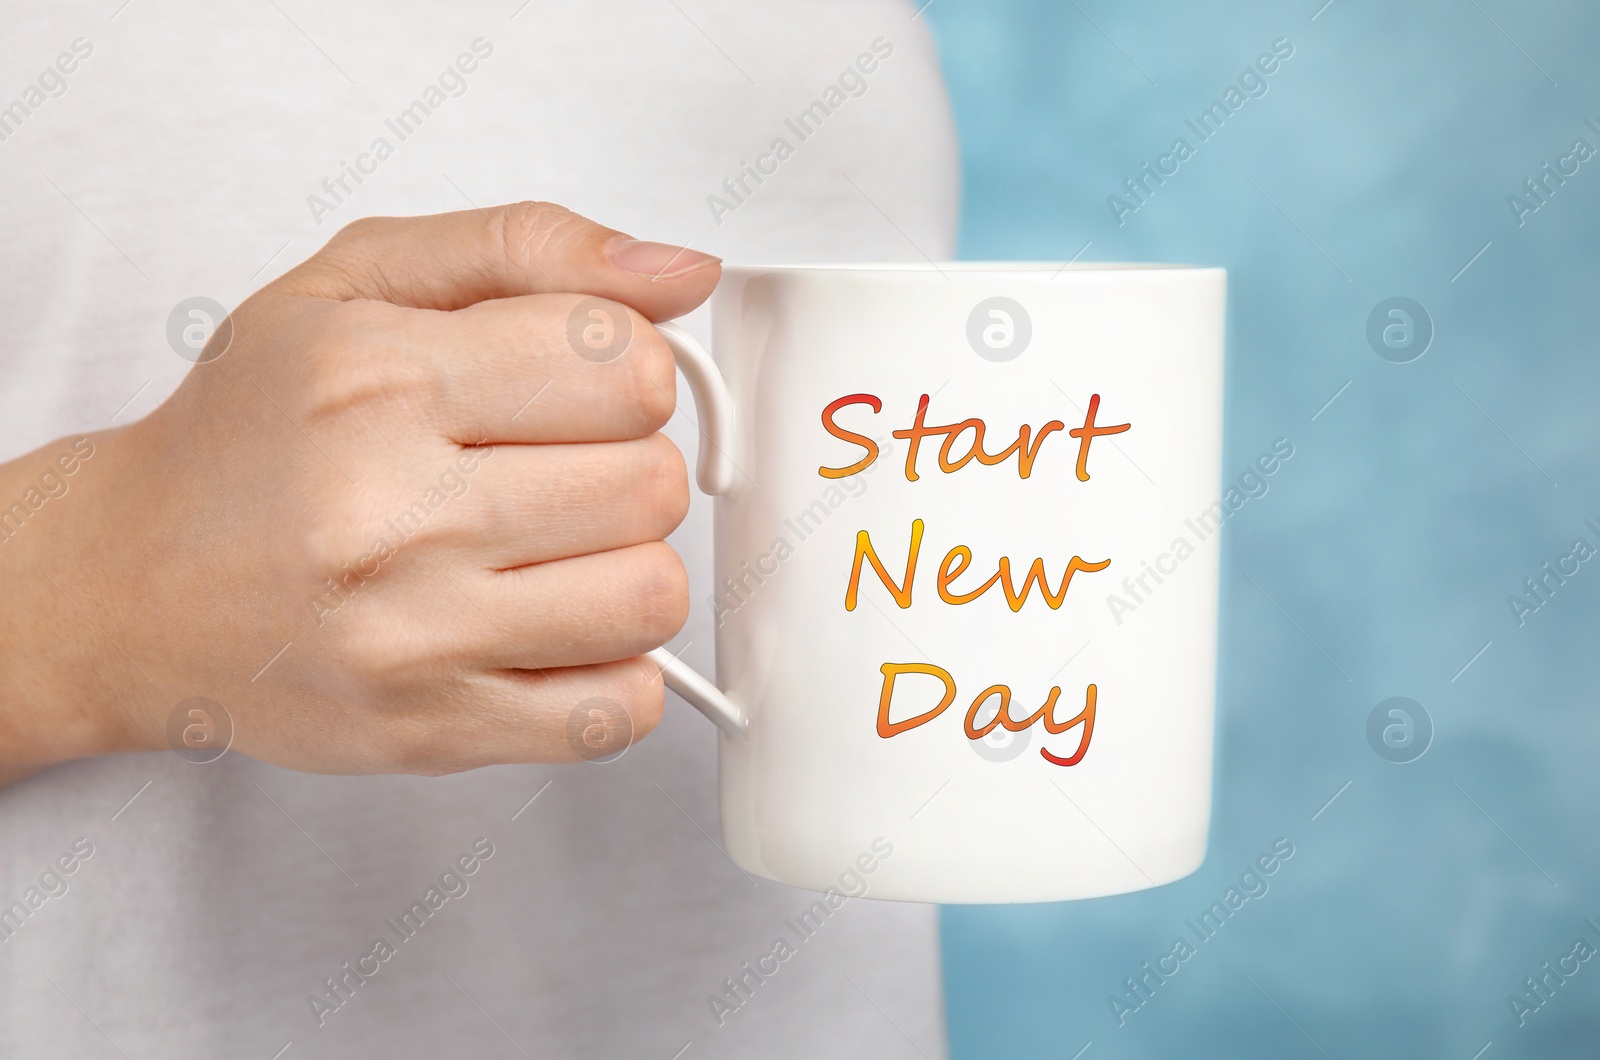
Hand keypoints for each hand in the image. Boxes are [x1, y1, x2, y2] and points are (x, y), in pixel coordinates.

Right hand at [0, 202, 719, 777]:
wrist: (128, 585)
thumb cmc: (251, 430)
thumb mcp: (359, 281)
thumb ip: (530, 246)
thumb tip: (685, 273)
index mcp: (380, 376)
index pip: (624, 362)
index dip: (628, 368)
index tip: (578, 386)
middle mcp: (392, 511)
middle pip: (651, 482)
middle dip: (628, 465)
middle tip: (553, 470)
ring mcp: (413, 635)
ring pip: (650, 595)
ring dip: (629, 567)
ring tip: (554, 550)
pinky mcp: (432, 731)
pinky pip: (619, 710)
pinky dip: (619, 672)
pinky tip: (555, 630)